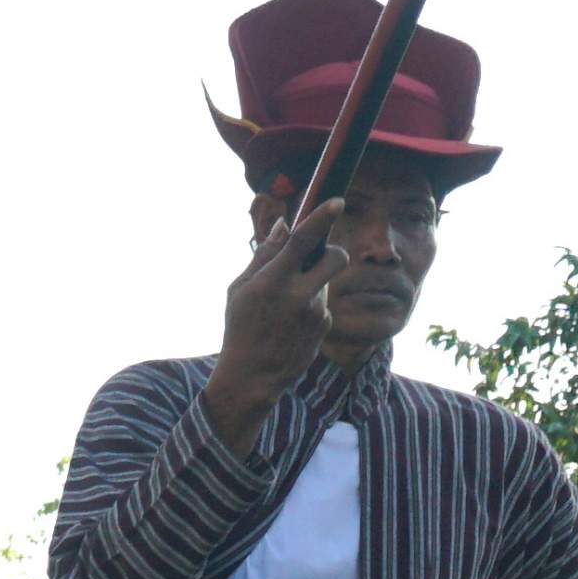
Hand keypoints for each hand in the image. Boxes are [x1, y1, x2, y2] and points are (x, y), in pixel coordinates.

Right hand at [206, 187, 352, 443]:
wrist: (252, 378)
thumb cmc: (240, 328)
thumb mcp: (240, 289)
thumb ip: (265, 255)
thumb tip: (285, 226)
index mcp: (273, 282)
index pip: (303, 241)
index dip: (321, 217)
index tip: (337, 200)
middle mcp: (299, 296)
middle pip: (335, 257)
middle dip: (331, 250)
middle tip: (317, 257)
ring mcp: (316, 314)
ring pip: (326, 281)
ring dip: (313, 283)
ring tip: (286, 306)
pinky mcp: (325, 328)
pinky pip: (323, 304)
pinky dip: (310, 306)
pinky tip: (291, 323)